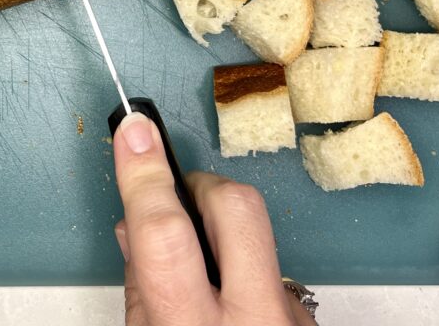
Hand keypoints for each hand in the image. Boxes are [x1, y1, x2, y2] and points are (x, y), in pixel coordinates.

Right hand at [112, 113, 315, 325]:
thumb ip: (140, 287)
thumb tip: (134, 225)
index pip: (165, 230)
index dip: (145, 173)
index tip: (133, 131)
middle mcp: (254, 316)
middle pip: (236, 205)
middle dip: (201, 184)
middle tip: (178, 201)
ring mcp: (290, 313)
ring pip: (258, 236)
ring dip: (222, 235)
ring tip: (199, 273)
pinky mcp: (306, 315)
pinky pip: (271, 271)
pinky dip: (242, 273)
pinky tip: (230, 304)